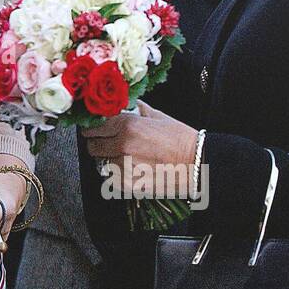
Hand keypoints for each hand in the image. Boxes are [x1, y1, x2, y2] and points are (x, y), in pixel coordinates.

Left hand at [82, 101, 196, 198]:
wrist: (197, 165)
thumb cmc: (180, 140)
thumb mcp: (158, 116)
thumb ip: (136, 109)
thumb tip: (125, 103)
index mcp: (126, 125)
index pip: (93, 126)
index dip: (93, 128)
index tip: (94, 129)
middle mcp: (121, 145)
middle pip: (92, 145)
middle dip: (97, 144)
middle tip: (108, 144)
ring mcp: (123, 166)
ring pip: (100, 163)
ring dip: (107, 160)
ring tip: (124, 158)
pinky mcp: (127, 184)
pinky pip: (110, 178)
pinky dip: (116, 175)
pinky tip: (130, 169)